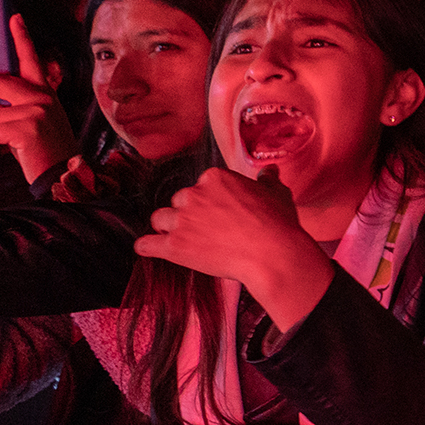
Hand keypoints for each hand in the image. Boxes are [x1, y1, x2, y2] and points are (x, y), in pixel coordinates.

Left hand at [0, 16, 72, 183]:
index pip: (31, 60)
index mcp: (44, 94)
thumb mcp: (25, 126)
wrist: (62, 177)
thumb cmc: (41, 154)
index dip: (22, 38)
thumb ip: (4, 109)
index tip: (14, 18)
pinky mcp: (30, 126)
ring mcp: (38, 110)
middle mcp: (43, 97)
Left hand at [137, 167, 334, 331]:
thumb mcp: (278, 192)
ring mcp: (181, 221)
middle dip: (189, 214)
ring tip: (183, 239)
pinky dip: (148, 247)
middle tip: (207, 229)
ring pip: (160, 219)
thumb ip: (268, 179)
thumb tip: (269, 171)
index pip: (201, 185)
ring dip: (168, 228)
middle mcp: (193, 195)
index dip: (211, 200)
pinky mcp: (173, 247)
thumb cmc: (277, 223)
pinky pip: (146, 245)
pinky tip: (153, 249)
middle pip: (179, 201)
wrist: (272, 254)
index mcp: (214, 178)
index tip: (221, 212)